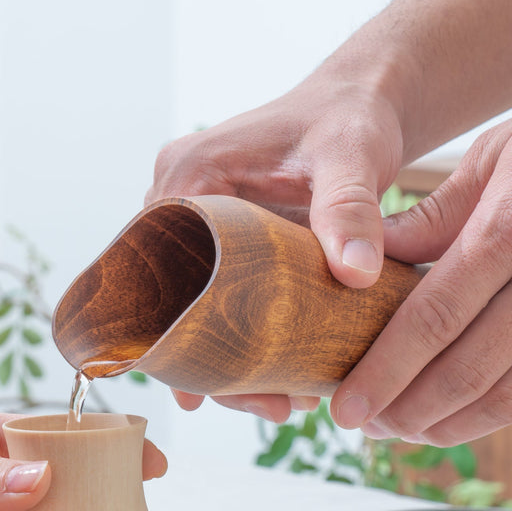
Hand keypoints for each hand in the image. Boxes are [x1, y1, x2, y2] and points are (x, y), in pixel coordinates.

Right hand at [146, 73, 404, 419]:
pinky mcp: (222, 240)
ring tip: (282, 404)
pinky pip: (215, 296)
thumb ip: (349, 209)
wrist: (358, 104)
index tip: (202, 393)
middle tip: (269, 407)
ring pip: (192, 306)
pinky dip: (242, 336)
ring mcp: (197, 224)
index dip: (172, 334)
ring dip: (228, 359)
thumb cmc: (348, 118)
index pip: (154, 267)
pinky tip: (281, 377)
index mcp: (185, 176)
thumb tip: (356, 275)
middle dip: (211, 362)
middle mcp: (177, 202)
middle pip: (172, 299)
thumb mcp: (350, 157)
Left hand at [331, 105, 511, 444]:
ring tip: (399, 430)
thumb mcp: (489, 160)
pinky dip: (488, 417)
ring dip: (446, 425)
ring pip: (508, 395)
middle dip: (406, 410)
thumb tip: (360, 266)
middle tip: (364, 427)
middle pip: (466, 369)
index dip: (385, 372)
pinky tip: (449, 419)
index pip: (433, 317)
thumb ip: (428, 218)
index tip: (345, 408)